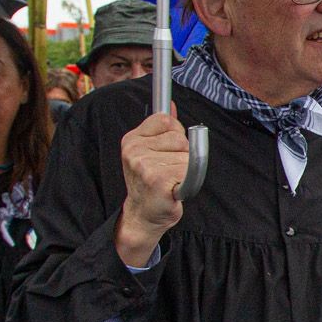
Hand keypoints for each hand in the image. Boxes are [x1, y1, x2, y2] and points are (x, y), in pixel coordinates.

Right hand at [117, 106, 188, 267]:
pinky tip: (175, 189)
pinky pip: (190, 172)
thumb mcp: (149, 151)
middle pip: (180, 138)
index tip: (168, 150)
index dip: (175, 134)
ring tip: (171, 181)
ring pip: (187, 156)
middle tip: (169, 170)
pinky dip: (189, 182)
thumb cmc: (150, 182)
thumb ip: (160, 128)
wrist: (143, 215)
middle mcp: (135, 151)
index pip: (167, 120)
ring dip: (186, 171)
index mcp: (132, 139)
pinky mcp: (158, 181)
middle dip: (182, 154)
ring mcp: (145, 166)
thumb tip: (171, 106)